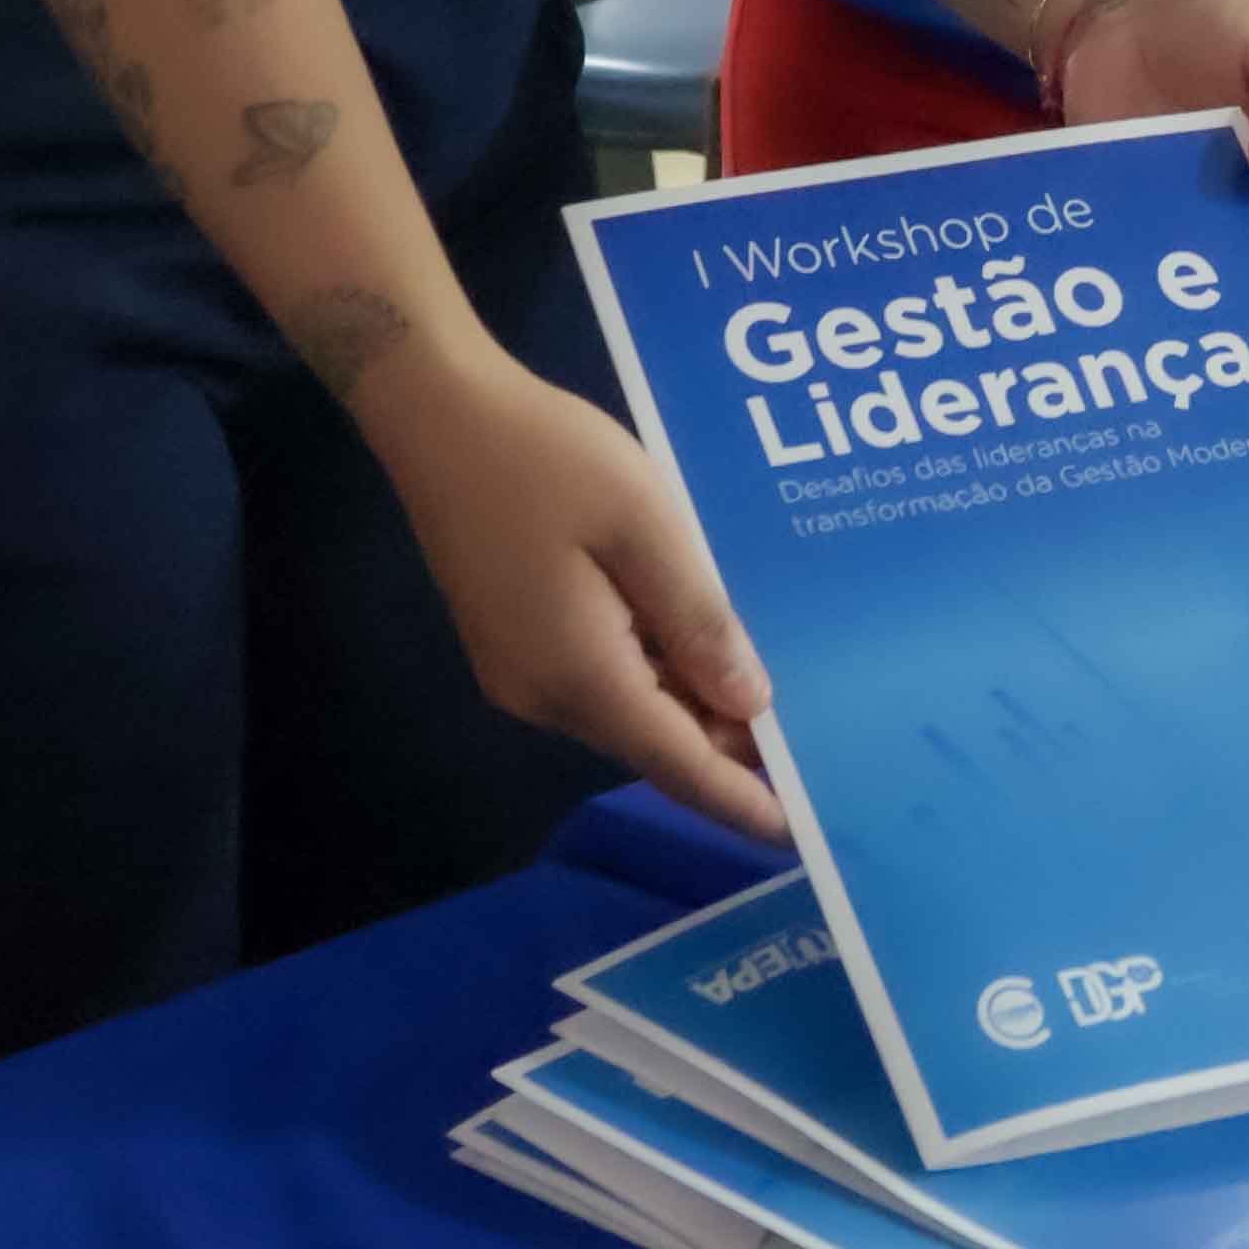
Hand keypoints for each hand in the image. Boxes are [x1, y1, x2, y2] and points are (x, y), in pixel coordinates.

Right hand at [375, 339, 786, 842]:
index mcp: (580, 676)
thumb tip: (749, 706)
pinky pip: (599, 679)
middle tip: (811, 739)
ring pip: (627, 709)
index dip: (740, 800)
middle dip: (727, 747)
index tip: (799, 836)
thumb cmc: (548, 459)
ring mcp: (518, 672)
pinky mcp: (510, 641)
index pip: (678, 764)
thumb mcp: (647, 529)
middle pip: (654, 741)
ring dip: (692, 705)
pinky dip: (654, 674)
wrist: (437, 412)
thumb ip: (700, 624)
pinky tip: (695, 641)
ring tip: (768, 686)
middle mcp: (542, 696)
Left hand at [1053, 0, 1248, 366]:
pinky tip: (1126, 344)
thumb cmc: (1217, 27)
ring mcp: (1176, 219)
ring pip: (1196, 288)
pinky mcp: (1119, 217)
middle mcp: (1238, 214)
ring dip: (1200, 332)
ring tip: (1200, 395)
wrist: (1118, 8)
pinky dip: (1133, 300)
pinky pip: (1132, 265)